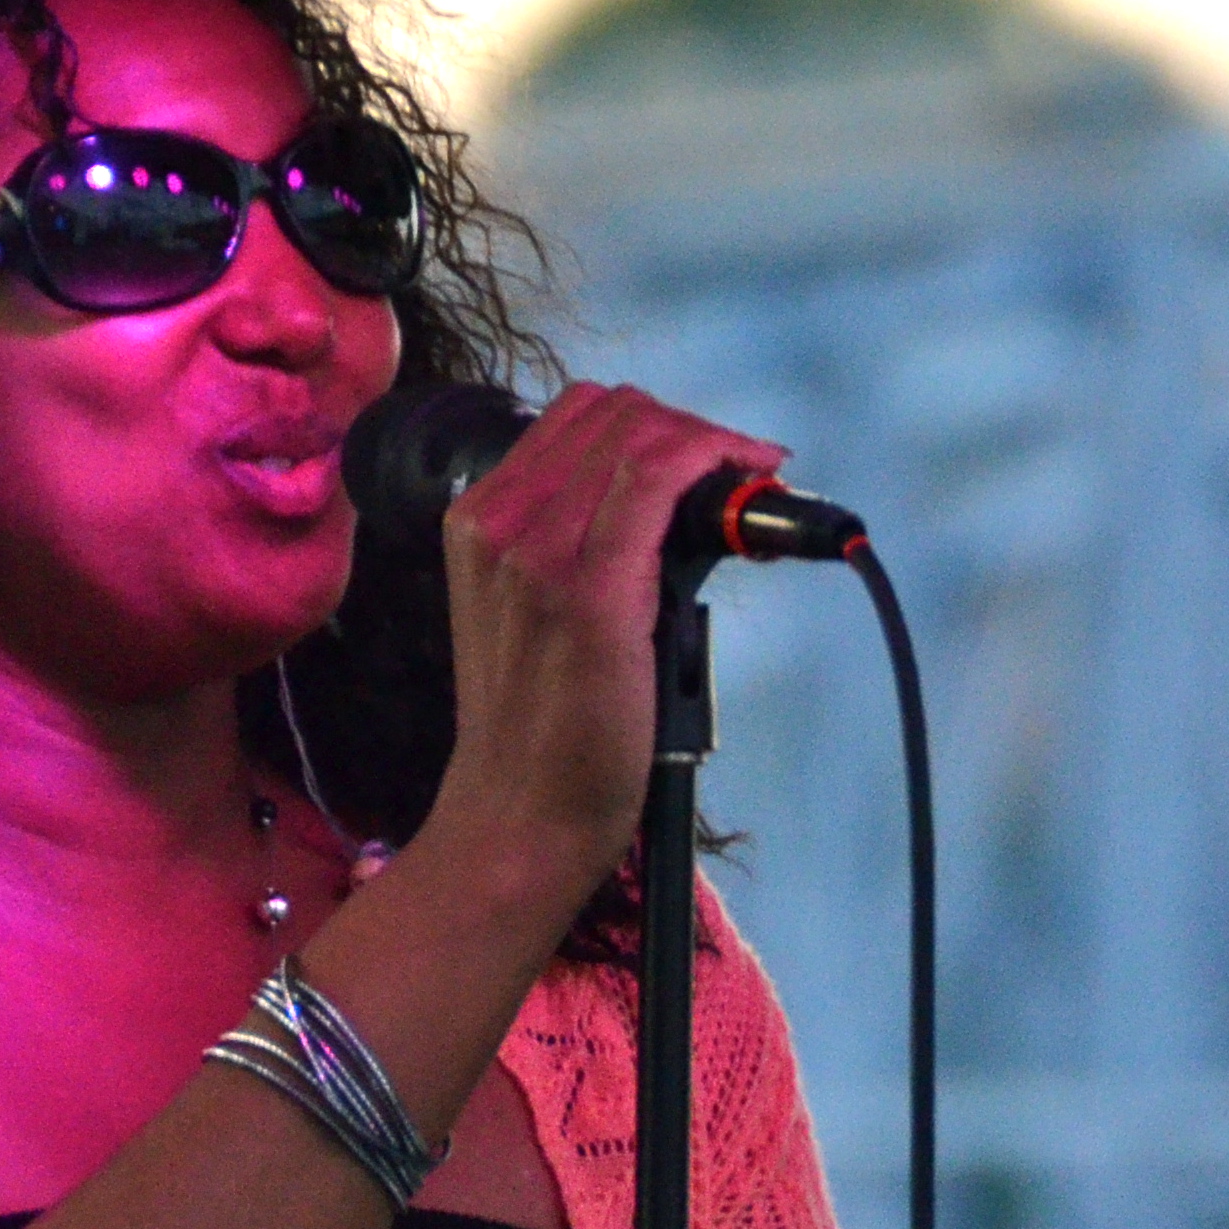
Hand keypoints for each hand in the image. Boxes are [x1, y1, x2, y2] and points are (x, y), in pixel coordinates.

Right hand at [418, 383, 787, 903]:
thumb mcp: (526, 609)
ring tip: (751, 481)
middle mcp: (498, 522)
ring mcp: (539, 552)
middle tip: (738, 471)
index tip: (706, 455)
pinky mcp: (592, 590)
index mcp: (477, 520)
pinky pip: (661, 478)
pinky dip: (717, 462)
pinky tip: (750, 481)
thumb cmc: (535, 729)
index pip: (576, 417)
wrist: (516, 815)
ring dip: (712, 444)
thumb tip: (659, 503)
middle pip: (614, 413)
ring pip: (643, 433)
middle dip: (689, 429)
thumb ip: (564, 545)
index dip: (655, 422)